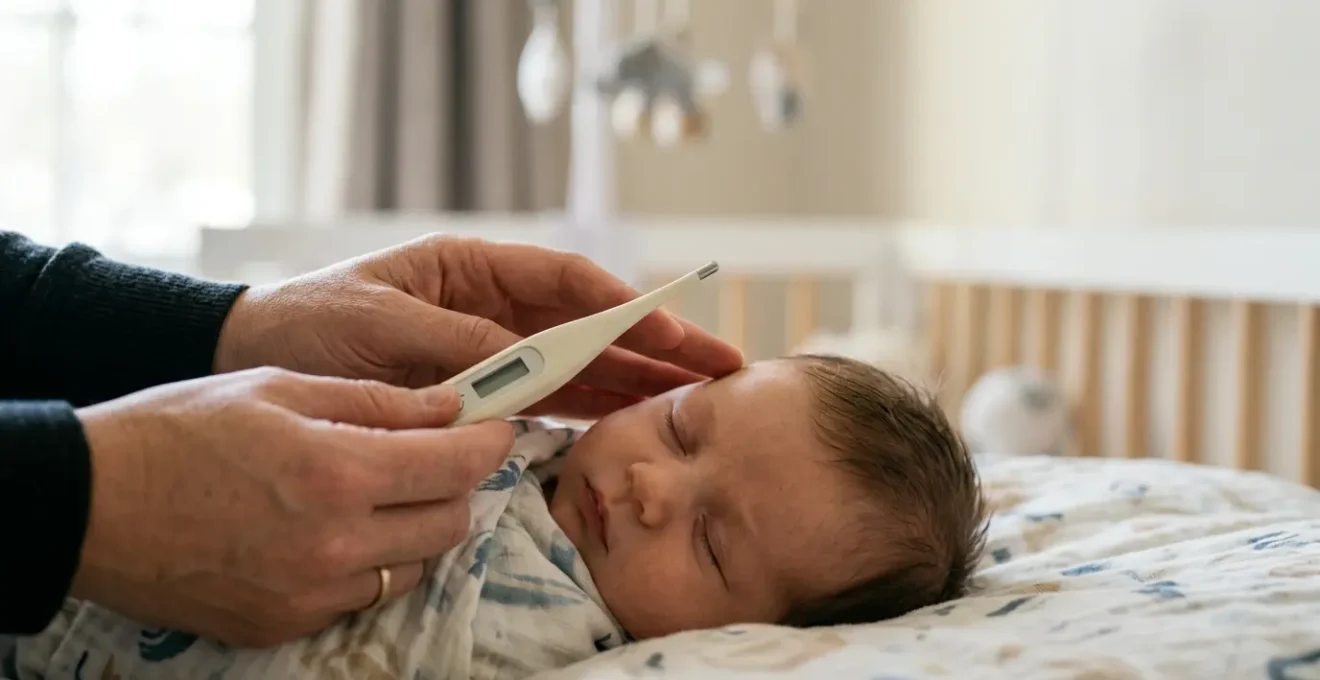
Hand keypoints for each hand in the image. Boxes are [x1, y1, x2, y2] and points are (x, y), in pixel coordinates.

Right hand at [72, 367, 511, 646]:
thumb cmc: (179, 430)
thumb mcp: (281, 388)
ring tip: (380, 492)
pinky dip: (371, 564)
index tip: (497, 428)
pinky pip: (365, 597)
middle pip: (451, 521)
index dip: (490, 442)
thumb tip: (453, 405)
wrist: (90, 504)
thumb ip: (378, 401)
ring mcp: (312, 594)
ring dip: (418, 527)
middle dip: (455, 483)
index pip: (457, 464)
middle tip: (433, 455)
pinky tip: (337, 531)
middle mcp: (336, 544)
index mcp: (338, 472)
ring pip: (415, 564)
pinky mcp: (287, 625)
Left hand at [212, 235, 743, 419]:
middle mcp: (492, 307)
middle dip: (655, 346)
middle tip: (721, 367)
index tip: (670, 327)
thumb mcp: (380, 324)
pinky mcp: (477, 392)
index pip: (567, 282)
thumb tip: (526, 366)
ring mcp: (490, 351)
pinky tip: (629, 422)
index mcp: (472, 268)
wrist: (256, 358)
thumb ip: (456, 343)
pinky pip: (544, 401)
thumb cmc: (310, 324)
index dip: (623, 304)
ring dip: (635, 383)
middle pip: (590, 326)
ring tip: (694, 401)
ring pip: (579, 367)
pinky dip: (587, 413)